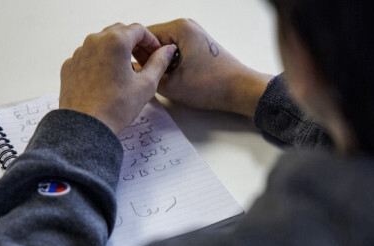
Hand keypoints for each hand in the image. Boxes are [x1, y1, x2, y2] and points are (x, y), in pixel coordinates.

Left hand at [59, 23, 176, 133]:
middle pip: (119, 32)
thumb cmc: (116, 107)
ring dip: (116, 51)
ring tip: (125, 72)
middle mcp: (94, 41)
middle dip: (134, 43)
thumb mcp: (146, 84)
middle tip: (144, 60)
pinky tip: (107, 79)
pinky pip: (88, 56)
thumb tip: (167, 51)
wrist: (86, 126)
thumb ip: (159, 62)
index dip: (151, 41)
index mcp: (115, 41)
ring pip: (102, 43)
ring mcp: (79, 53)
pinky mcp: (70, 66)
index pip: (138, 30)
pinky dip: (100, 62)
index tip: (156, 54)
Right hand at [145, 19, 272, 117]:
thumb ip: (147, 73)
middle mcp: (186, 26)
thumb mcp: (170, 84)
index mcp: (179, 27)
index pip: (143, 36)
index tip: (135, 72)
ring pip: (164, 48)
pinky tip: (175, 79)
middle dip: (149, 60)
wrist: (240, 90)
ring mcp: (193, 35)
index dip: (135, 55)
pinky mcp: (198, 45)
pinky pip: (175, 52)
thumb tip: (133, 67)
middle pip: (153, 41)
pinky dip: (172, 65)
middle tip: (149, 79)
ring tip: (164, 80)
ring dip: (161, 64)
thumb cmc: (212, 86)